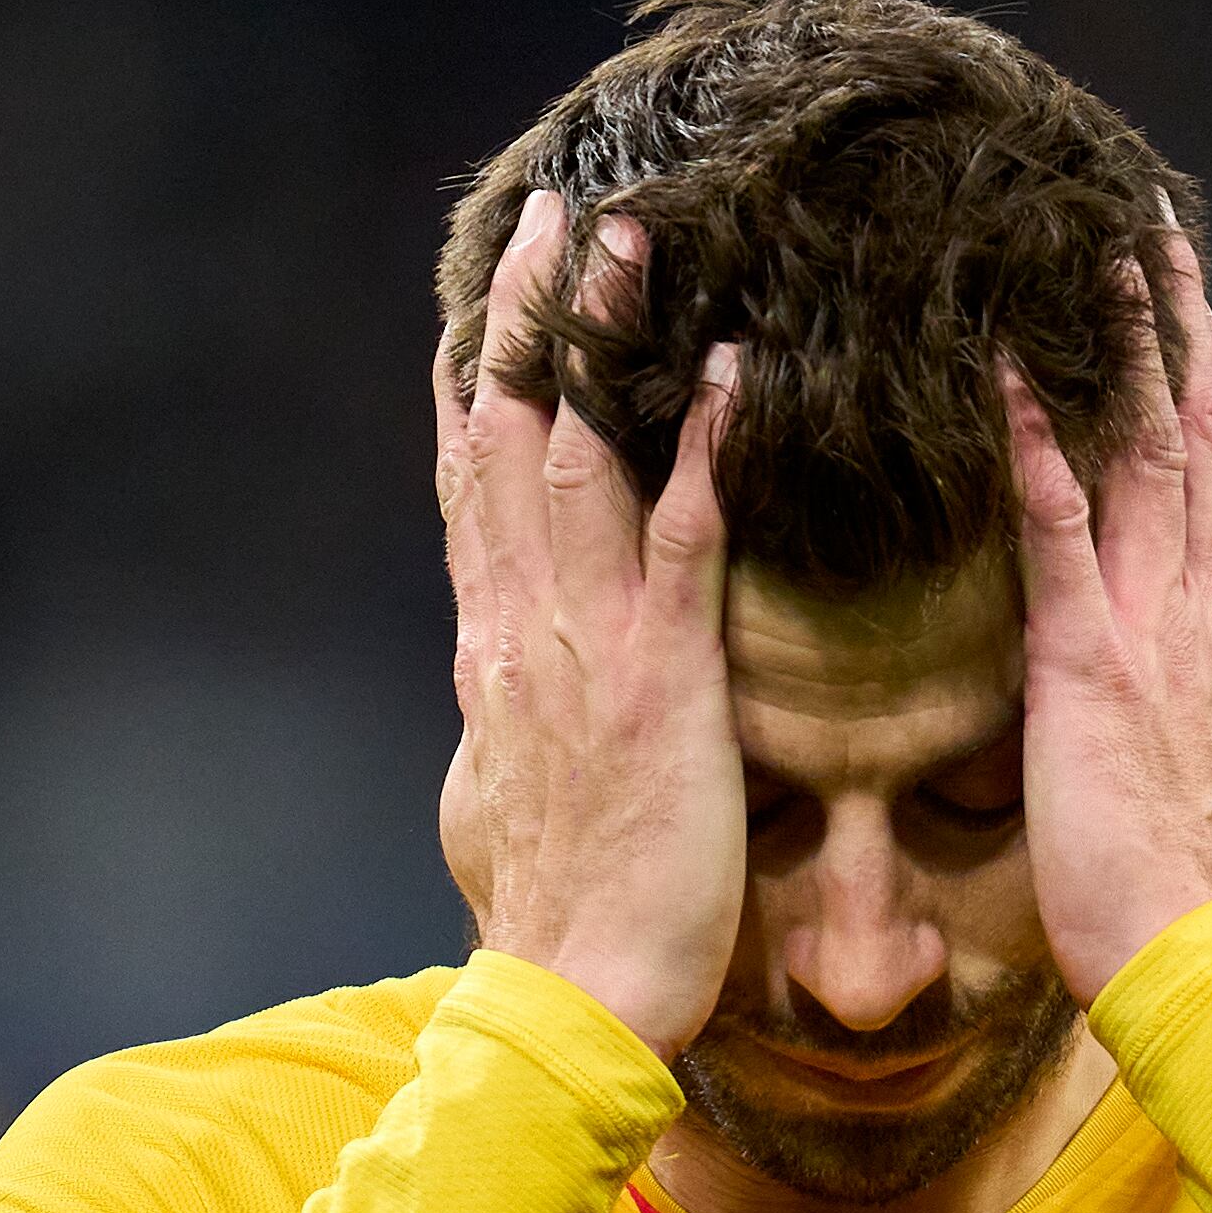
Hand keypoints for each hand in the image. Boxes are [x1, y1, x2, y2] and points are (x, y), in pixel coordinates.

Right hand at [435, 190, 745, 1057]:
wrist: (575, 1001)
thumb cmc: (567, 919)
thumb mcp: (513, 801)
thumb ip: (507, 729)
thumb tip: (485, 703)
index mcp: (493, 651)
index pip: (472, 488)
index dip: (474, 383)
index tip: (481, 300)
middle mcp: (521, 628)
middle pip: (505, 437)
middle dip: (523, 318)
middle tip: (550, 211)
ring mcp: (584, 648)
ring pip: (579, 458)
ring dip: (603, 342)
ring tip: (633, 238)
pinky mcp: (659, 683)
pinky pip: (687, 541)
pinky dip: (708, 451)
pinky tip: (739, 373)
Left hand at [1006, 217, 1211, 1003]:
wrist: (1202, 967)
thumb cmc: (1194, 907)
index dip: (1204, 399)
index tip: (1191, 319)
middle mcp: (1203, 617)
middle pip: (1199, 444)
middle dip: (1181, 333)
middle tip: (1157, 235)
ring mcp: (1154, 633)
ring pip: (1149, 460)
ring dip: (1125, 354)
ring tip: (1100, 256)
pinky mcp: (1091, 669)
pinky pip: (1061, 537)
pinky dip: (1040, 454)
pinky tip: (1011, 380)